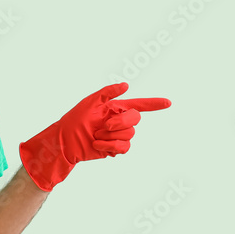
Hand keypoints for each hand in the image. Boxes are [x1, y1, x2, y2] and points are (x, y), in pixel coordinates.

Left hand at [19, 82, 170, 191]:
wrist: (66, 142)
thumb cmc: (74, 120)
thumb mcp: (89, 102)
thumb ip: (108, 92)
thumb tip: (126, 85)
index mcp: (115, 107)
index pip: (139, 104)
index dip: (154, 104)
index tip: (168, 103)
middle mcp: (119, 120)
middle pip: (135, 119)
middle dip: (121, 122)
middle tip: (105, 125)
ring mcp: (118, 135)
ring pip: (130, 135)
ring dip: (112, 135)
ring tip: (96, 135)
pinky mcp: (115, 148)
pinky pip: (124, 147)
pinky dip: (110, 146)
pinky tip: (98, 144)